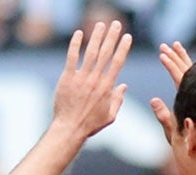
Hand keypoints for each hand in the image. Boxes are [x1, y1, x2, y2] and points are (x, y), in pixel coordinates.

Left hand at [52, 20, 131, 138]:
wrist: (69, 128)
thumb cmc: (89, 125)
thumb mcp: (110, 116)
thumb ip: (118, 100)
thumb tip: (124, 86)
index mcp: (107, 87)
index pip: (118, 62)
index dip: (123, 48)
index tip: (127, 37)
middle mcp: (95, 80)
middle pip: (106, 53)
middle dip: (112, 37)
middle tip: (116, 24)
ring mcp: (81, 78)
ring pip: (91, 52)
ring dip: (96, 37)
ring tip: (100, 24)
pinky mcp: (67, 78)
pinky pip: (72, 58)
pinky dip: (75, 45)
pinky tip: (79, 34)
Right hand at [151, 42, 192, 144]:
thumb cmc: (190, 149)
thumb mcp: (173, 134)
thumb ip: (164, 117)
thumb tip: (153, 100)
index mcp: (190, 101)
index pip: (180, 77)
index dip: (170, 65)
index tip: (162, 54)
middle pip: (187, 70)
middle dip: (175, 57)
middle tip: (165, 45)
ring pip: (194, 72)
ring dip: (183, 59)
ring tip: (176, 46)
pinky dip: (190, 69)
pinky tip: (187, 65)